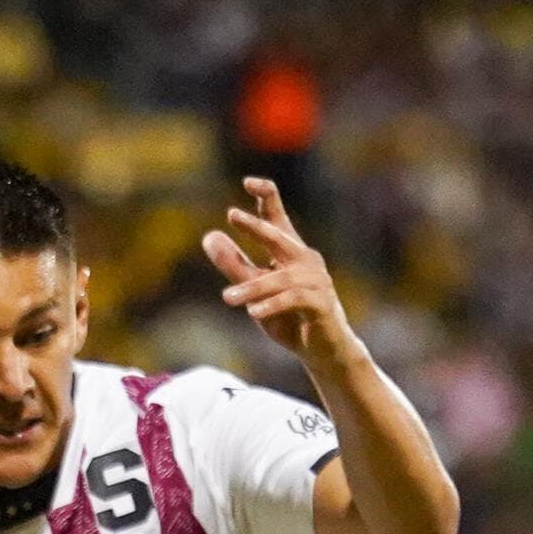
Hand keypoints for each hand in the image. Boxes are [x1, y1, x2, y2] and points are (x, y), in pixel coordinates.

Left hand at [203, 178, 353, 361]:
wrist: (323, 350)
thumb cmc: (289, 318)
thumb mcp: (254, 291)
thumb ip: (234, 265)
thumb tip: (209, 236)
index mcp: (289, 251)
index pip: (277, 217)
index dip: (266, 196)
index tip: (249, 182)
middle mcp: (305, 260)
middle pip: (280, 236)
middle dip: (257, 225)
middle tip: (232, 214)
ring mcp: (316, 281)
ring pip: (280, 277)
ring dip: (252, 287)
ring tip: (227, 298)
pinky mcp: (321, 303)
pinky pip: (293, 299)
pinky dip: (272, 305)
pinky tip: (253, 312)